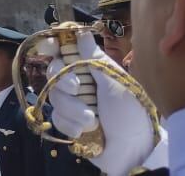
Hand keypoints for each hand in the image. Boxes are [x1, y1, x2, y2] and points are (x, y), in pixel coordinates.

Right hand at [37, 32, 156, 174]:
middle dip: (63, 81)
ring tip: (92, 121)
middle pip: (53, 71)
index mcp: (92, 69)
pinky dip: (70, 125)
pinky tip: (86, 131)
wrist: (133, 150)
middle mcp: (80, 83)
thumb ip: (94, 58)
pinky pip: (56, 118)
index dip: (54, 46)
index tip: (51, 46)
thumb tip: (81, 32)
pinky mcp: (68, 123)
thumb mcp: (115, 82)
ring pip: (54, 96)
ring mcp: (73, 103)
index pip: (66, 50)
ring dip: (73, 109)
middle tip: (77, 90)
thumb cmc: (130, 112)